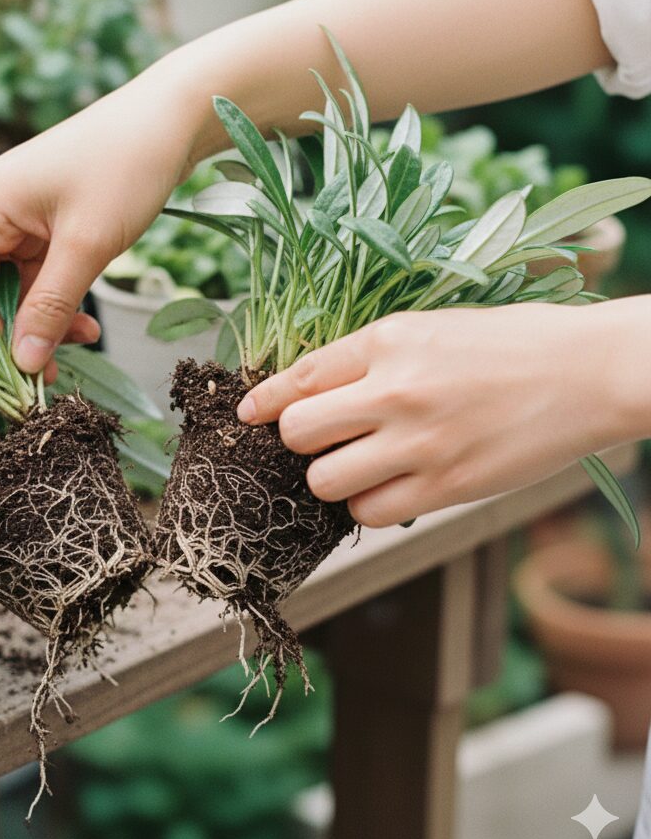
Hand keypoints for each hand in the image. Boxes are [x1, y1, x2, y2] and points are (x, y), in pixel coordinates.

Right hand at [0, 67, 203, 372]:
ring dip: (47, 319)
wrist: (175, 117)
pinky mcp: (52, 219)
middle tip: (46, 377)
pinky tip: (87, 324)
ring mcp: (24, 212)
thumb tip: (23, 362)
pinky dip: (63, 298)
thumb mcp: (87, 245)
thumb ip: (50, 306)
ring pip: (21, 285)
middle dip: (18, 332)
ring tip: (84, 343)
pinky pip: (45, 271)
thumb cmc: (126, 168)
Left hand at [236, 303, 635, 527]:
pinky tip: (387, 486)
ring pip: (323, 479)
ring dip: (329, 476)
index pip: (299, 375)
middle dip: (297, 439)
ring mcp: (420, 442)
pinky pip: (370, 511)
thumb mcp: (432, 326)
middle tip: (319, 438)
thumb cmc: (513, 343)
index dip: (263, 399)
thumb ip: (370, 355)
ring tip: (356, 464)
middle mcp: (395, 389)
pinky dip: (367, 503)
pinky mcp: (448, 487)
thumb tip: (312, 386)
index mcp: (389, 339)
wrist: (591, 371)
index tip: (247, 414)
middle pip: (297, 432)